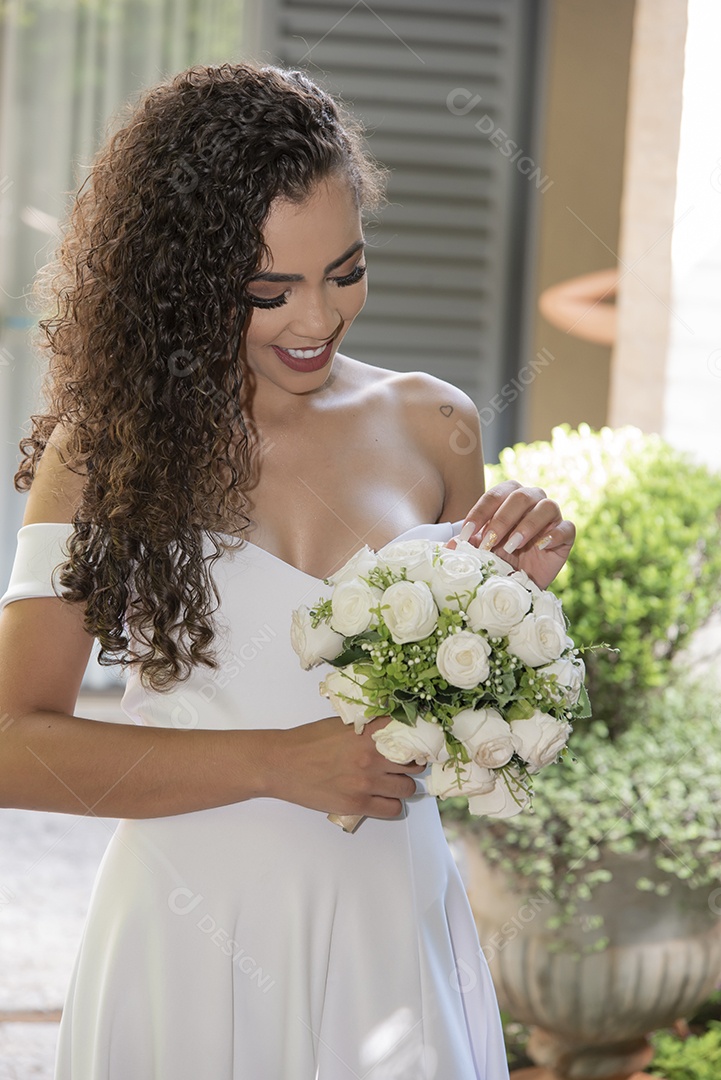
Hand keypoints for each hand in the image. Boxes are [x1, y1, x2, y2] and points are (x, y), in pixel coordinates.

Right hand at [267, 715, 424, 818]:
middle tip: (403, 764)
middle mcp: (371, 757)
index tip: (417, 741)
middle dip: (411, 763)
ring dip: (403, 785)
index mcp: (368, 733)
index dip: (416, 738)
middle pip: (414, 763)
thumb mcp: (341, 724)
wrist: (281, 763)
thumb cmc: (307, 742)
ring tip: (391, 782)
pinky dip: (392, 804)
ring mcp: (366, 783)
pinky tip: (382, 798)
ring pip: (408, 788)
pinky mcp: (357, 804)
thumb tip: (390, 730)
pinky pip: (393, 809)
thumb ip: (368, 728)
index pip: (410, 733)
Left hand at [447, 480, 574, 589]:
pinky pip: (567, 527)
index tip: (467, 535)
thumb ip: (466, 545)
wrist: (521, 582)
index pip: (494, 496)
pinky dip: (553, 535)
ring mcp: (551, 516)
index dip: (480, 513)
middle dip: (502, 520)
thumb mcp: (480, 553)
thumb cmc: (499, 560)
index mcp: (508, 496)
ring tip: (512, 546)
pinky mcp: (566, 534)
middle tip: (490, 544)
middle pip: (520, 496)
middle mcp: (532, 499)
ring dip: (527, 526)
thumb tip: (449, 547)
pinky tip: (540, 547)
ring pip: (547, 506)